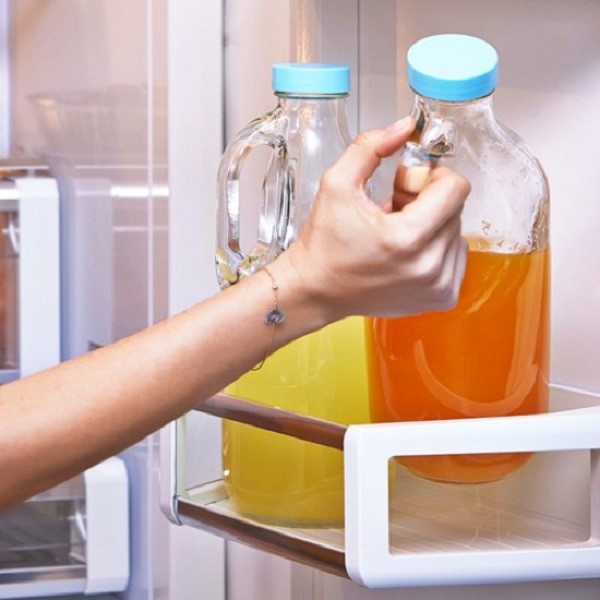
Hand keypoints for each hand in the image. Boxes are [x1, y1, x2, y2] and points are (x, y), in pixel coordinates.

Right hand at [279, 117, 469, 321]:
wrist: (316, 290)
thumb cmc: (324, 244)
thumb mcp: (337, 185)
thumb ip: (371, 147)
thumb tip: (406, 127)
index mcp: (407, 238)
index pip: (456, 188)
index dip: (430, 176)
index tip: (405, 185)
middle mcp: (429, 267)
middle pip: (456, 209)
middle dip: (428, 200)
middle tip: (394, 208)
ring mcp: (438, 287)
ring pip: (457, 233)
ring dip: (432, 225)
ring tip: (397, 232)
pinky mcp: (441, 298)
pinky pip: (456, 257)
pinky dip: (436, 248)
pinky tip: (407, 252)